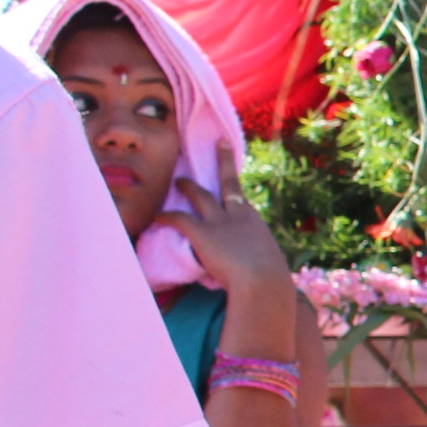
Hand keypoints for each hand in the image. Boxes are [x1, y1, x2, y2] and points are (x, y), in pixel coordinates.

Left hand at [152, 167, 291, 300]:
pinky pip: (179, 219)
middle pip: (229, 182)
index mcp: (254, 223)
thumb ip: (260, 262)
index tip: (232, 182)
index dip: (234, 192)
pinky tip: (156, 216)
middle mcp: (237, 215)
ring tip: (178, 180)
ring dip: (188, 186)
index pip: (242, 201)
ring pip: (201, 196)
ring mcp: (219, 222)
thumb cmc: (270, 281)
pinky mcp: (202, 233)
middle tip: (220, 144)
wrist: (262, 281)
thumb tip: (264, 275)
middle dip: (224, 161)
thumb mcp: (268, 265)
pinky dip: (166, 216)